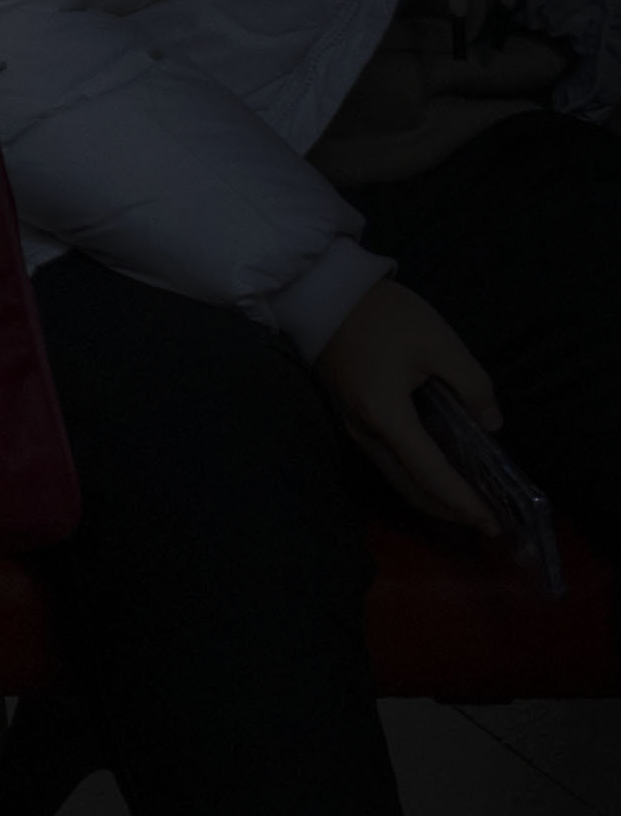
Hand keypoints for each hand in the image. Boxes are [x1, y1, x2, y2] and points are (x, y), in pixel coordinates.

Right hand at [319, 276, 521, 541]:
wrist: (323, 291)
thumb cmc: (383, 315)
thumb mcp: (440, 342)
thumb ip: (473, 385)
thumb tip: (490, 424)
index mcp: (386, 415)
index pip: (431, 474)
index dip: (463, 502)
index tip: (493, 524)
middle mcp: (364, 431)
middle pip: (408, 486)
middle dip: (448, 510)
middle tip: (485, 522)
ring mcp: (352, 424)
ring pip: (395, 476)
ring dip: (431, 495)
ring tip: (467, 503)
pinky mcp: (350, 413)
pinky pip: (385, 458)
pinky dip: (415, 476)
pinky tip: (438, 471)